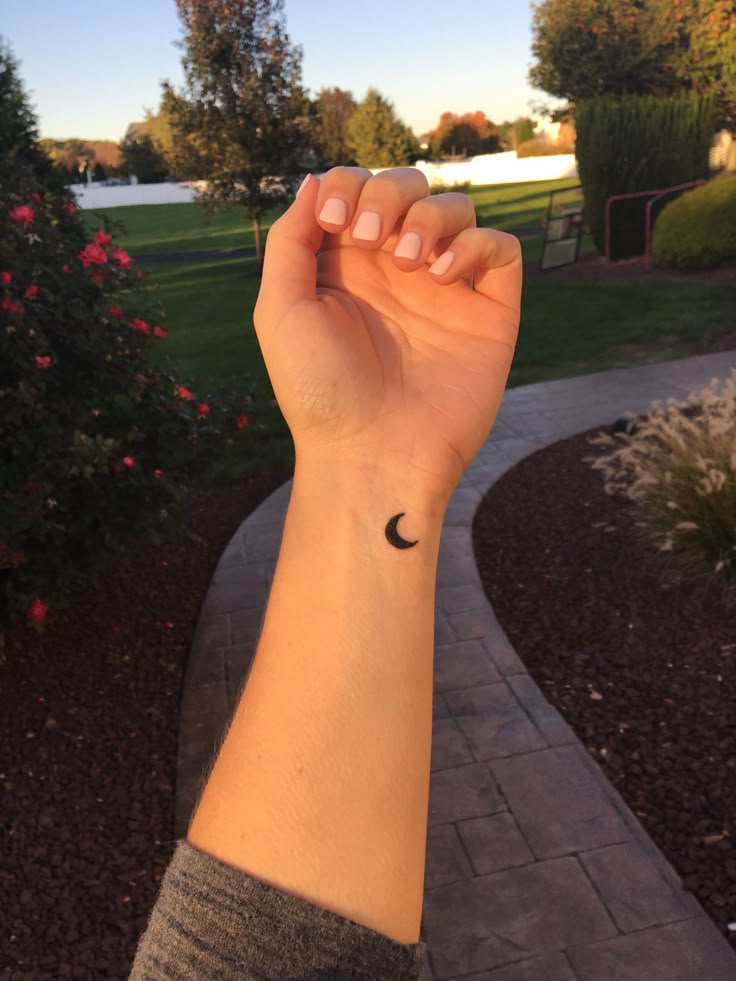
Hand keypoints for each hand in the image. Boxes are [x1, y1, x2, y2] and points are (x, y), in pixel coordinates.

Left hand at [253, 167, 521, 506]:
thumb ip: (290, 241)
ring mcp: (444, 291)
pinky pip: (501, 250)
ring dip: (430, 217)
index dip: (348, 186)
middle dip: (387, 194)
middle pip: (409, 188)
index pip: (358, 191)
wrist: (372, 454)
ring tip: (407, 263)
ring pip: (456, 209)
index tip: (333, 222)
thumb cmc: (319, 391)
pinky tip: (441, 277)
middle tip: (371, 240)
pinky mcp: (488, 313)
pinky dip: (476, 245)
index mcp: (348, 267)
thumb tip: (314, 180)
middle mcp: (397, 273)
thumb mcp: (281, 310)